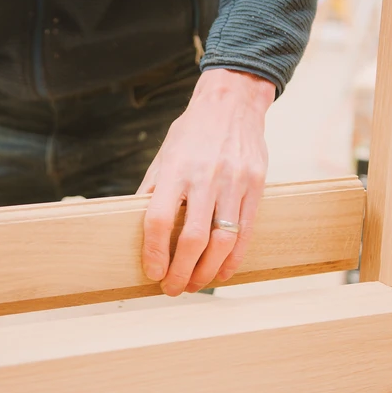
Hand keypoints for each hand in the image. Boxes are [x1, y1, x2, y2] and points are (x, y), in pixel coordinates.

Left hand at [137, 69, 273, 295]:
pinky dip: (233, 259)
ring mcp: (234, 182)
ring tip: (195, 285)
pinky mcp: (256, 187)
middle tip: (172, 289)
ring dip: (207, 271)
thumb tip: (135, 229)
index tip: (152, 272)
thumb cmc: (192, 132)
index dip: (154, 251)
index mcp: (176, 169)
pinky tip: (221, 272)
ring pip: (223, 240)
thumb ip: (152, 191)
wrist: (232, 103)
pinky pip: (246, 232)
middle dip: (181, 271)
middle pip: (193, 238)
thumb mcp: (164, 155)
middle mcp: (206, 177)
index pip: (160, 218)